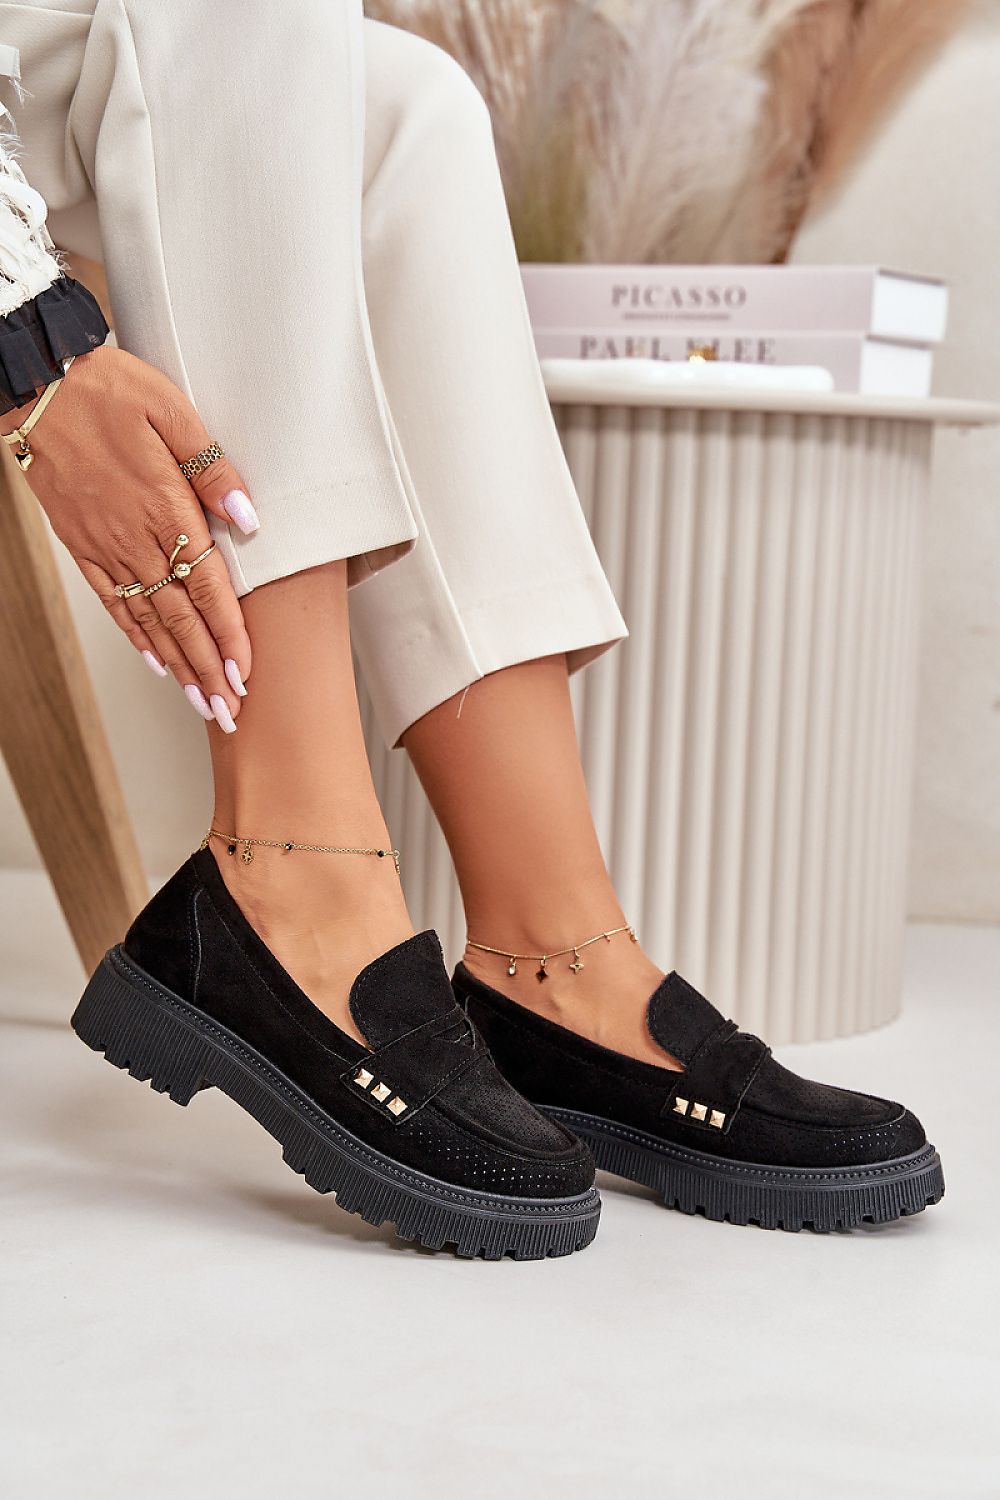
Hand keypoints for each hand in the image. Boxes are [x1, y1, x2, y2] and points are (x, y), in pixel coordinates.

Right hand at [7, 345, 258, 728]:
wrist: (39, 386)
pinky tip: (156, 662)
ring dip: (179, 665)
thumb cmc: (111, 390)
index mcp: (167, 509)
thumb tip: (249, 520)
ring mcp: (107, 547)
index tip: (246, 675)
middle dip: (208, 671)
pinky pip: (113, 602)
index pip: (209, 589)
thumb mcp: (173, 412)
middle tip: (229, 713)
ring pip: (150, 620)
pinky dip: (136, 636)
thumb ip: (214, 471)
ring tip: (200, 702)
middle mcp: (137, 539)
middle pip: (182, 619)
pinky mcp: (83, 546)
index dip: (229, 637)